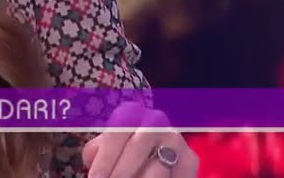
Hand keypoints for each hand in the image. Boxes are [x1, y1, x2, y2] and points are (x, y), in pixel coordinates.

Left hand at [82, 102, 198, 177]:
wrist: (153, 157)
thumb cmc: (123, 154)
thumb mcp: (108, 149)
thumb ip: (98, 151)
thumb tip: (92, 160)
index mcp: (131, 113)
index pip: (118, 130)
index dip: (106, 157)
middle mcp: (156, 120)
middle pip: (139, 145)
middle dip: (122, 171)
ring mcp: (175, 139)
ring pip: (159, 165)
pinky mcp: (191, 159)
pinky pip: (176, 174)